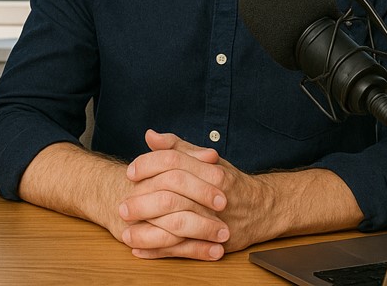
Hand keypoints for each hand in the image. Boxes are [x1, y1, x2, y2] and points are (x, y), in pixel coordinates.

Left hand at [118, 129, 231, 260]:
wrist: (263, 209)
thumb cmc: (229, 181)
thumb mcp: (206, 159)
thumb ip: (177, 147)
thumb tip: (150, 136)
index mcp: (210, 170)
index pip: (172, 162)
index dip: (147, 165)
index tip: (131, 172)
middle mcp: (213, 194)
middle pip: (171, 195)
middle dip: (142, 201)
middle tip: (123, 206)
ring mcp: (214, 220)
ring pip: (175, 225)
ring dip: (147, 231)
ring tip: (125, 231)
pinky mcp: (214, 242)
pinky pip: (181, 249)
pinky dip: (158, 251)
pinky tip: (139, 249)